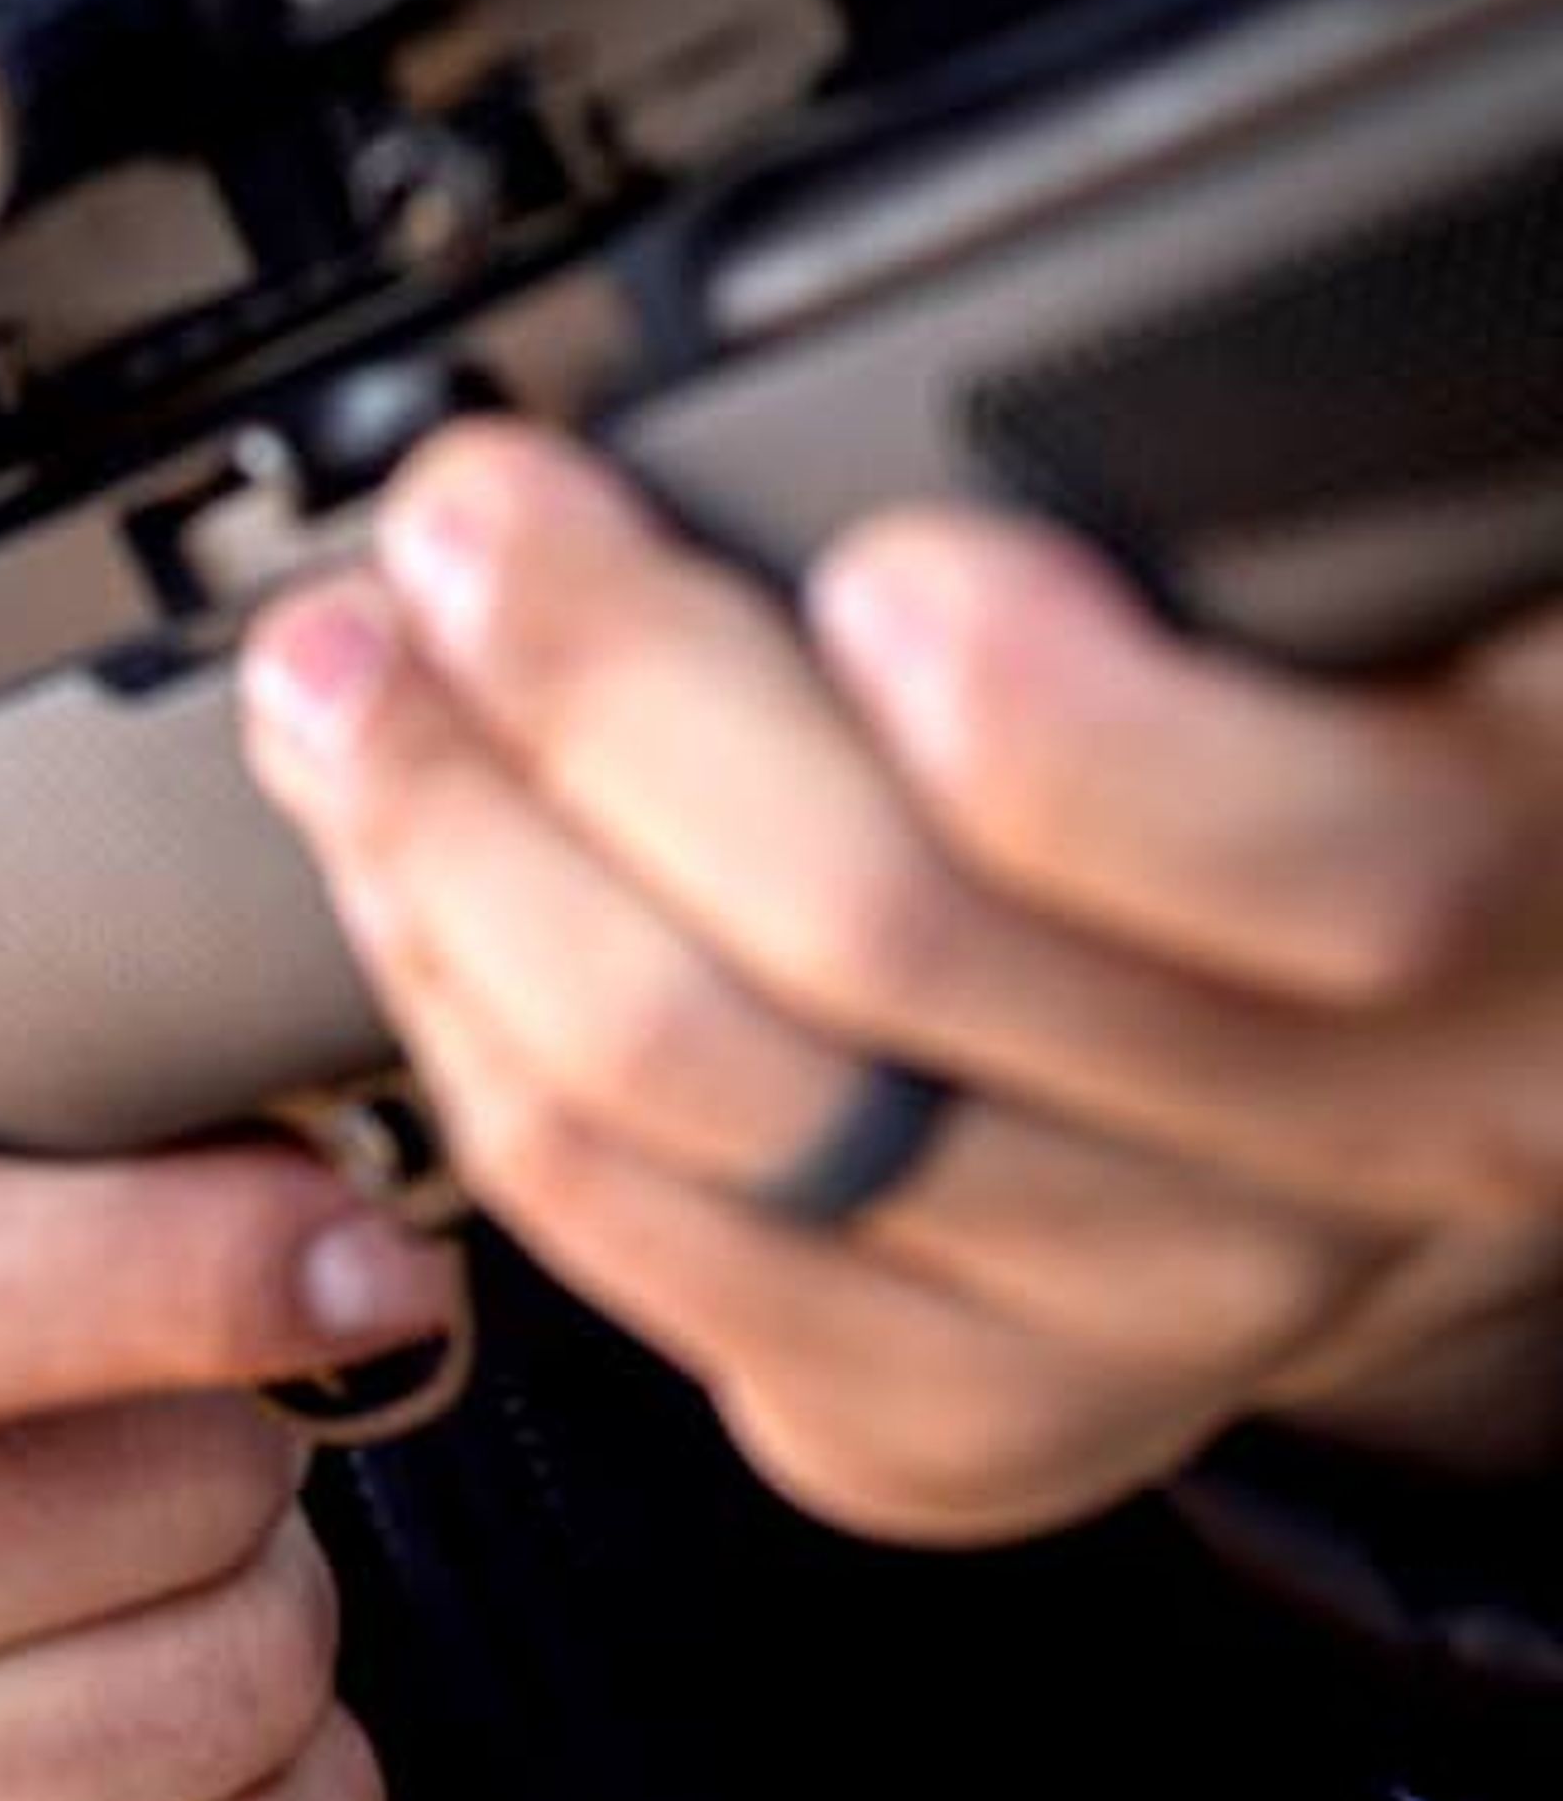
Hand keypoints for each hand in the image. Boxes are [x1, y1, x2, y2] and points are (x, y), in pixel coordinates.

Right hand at [0, 1086, 454, 1800]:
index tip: (358, 1239)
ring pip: (227, 1692)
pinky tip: (171, 1723)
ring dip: (260, 1597)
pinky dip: (284, 1785)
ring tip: (136, 1559)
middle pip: (126, 1507)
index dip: (179, 1269)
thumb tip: (260, 1146)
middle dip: (236, 1418)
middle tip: (163, 1397)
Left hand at [240, 421, 1562, 1544]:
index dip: (1062, 731)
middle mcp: (1373, 1149)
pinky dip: (475, 1057)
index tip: (876, 560)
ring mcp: (1162, 1314)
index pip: (1328, 869)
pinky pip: (647, 1262)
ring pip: (712, 1118)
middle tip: (467, 530)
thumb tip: (944, 370)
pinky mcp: (979, 1430)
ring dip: (464, 867)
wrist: (1443, 1063)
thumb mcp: (1425, 565)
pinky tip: (415, 900)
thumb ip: (1277, 483)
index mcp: (1534, 881)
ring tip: (355, 685)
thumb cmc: (1400, 732)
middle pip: (895, 960)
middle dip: (604, 704)